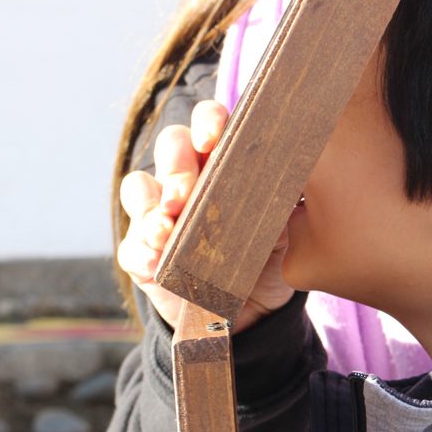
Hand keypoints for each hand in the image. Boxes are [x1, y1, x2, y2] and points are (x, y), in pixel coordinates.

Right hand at [117, 100, 294, 331]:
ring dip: (149, 206)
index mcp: (224, 160)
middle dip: (175, 165)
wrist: (253, 309)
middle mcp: (188, 177)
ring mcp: (160, 212)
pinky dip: (141, 251)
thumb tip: (300, 175)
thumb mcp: (284, 224)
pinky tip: (156, 261)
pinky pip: (131, 243)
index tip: (212, 139)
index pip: (210, 122)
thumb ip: (286, 197)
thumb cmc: (268, 252)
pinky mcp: (143, 252)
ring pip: (138, 187)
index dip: (207, 121)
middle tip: (185, 193)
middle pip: (170, 145)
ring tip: (165, 230)